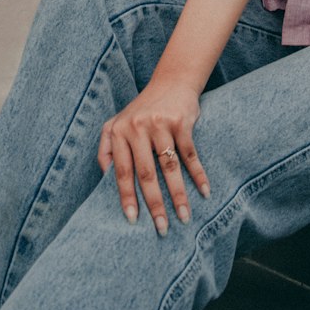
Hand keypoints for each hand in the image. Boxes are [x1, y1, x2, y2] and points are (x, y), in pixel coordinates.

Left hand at [98, 77, 209, 234]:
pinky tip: (205, 192)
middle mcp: (137, 126)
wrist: (171, 81)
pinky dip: (198, 175)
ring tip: (184, 218)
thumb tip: (104, 179)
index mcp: (119, 131)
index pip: (121, 171)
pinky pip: (189, 154)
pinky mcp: (181, 121)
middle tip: (162, 229)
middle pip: (146, 173)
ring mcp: (160, 123)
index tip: (132, 221)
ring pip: (169, 167)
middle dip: (154, 205)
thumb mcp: (117, 123)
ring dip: (179, 196)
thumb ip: (106, 149)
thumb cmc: (142, 110)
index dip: (127, 197)